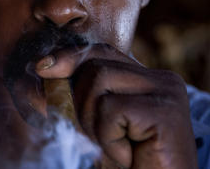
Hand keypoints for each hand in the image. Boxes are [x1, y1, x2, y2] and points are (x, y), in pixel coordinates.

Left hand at [36, 44, 197, 168]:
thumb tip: (44, 67)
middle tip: (103, 141)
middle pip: (95, 66)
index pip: (102, 52)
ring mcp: (168, 93)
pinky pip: (112, 109)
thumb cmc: (131, 167)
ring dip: (94, 123)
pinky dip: (110, 139)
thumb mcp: (100, 127)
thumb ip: (82, 97)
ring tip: (118, 148)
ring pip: (100, 81)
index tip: (41, 67)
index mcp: (150, 81)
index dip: (70, 57)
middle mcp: (163, 80)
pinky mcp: (166, 111)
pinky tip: (129, 156)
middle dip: (82, 105)